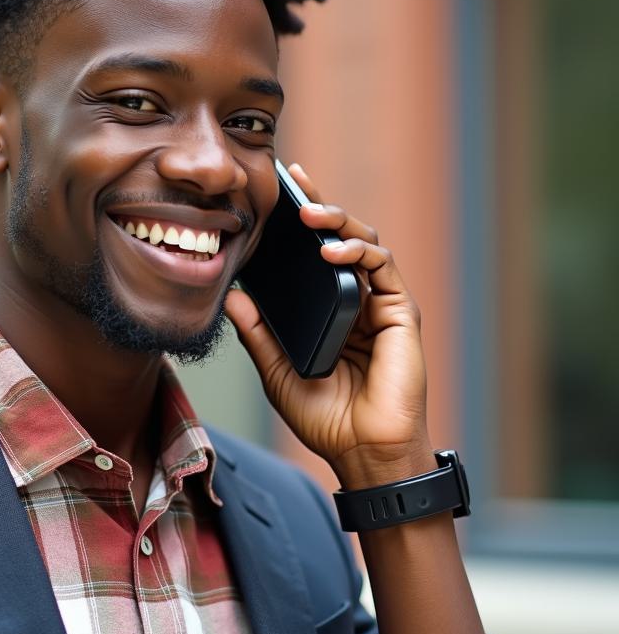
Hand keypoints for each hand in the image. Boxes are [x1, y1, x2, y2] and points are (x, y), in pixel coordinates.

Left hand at [222, 162, 431, 485]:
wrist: (361, 449)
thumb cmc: (325, 417)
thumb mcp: (278, 371)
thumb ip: (258, 333)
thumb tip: (233, 296)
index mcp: (328, 310)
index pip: (314, 256)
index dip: (301, 222)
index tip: (279, 192)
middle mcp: (356, 300)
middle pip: (341, 238)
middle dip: (320, 205)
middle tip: (294, 184)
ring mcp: (380, 303)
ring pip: (364, 243)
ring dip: (338, 223)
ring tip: (309, 216)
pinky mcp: (400, 312)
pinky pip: (382, 268)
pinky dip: (358, 253)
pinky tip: (333, 251)